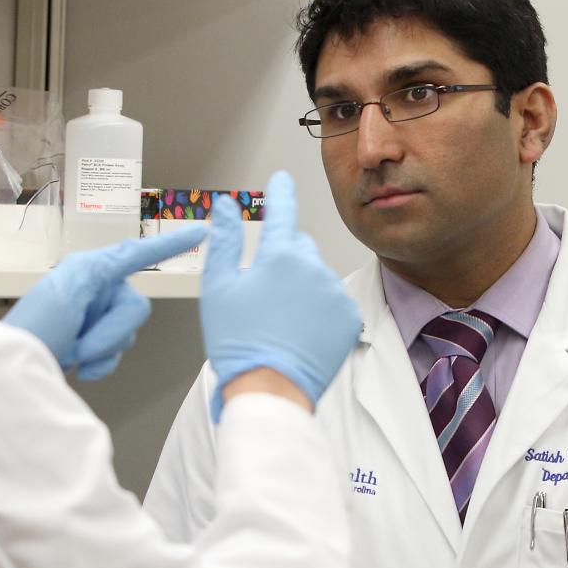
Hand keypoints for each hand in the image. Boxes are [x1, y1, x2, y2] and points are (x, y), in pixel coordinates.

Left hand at [3, 226, 206, 380]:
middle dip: (110, 333)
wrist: (12, 375)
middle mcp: (97, 290)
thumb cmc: (31, 329)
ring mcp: (95, 318)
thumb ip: (102, 269)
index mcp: (91, 270)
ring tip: (70, 354)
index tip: (199, 232)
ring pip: (128, 335)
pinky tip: (75, 367)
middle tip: (78, 346)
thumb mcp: (65, 290)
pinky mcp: (92, 344)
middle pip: (135, 308)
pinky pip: (116, 355)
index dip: (168, 245)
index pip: (136, 254)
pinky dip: (98, 365)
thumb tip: (131, 255)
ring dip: (100, 350)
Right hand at [201, 170, 360, 419]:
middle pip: (299, 248)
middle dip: (283, 260)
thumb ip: (226, 240)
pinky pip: (333, 302)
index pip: (282, 211)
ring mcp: (335, 293)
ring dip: (302, 287)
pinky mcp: (349, 317)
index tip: (282, 179)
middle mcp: (314, 267)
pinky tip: (301, 330)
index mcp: (280, 255)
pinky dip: (320, 310)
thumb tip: (228, 207)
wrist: (271, 388)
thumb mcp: (218, 286)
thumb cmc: (239, 342)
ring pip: (317, 276)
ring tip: (281, 320)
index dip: (280, 193)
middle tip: (263, 293)